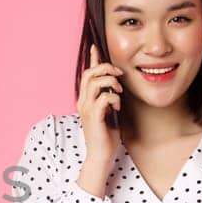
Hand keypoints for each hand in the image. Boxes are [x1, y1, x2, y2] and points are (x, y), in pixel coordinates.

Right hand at [75, 44, 123, 163]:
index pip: (87, 73)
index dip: (91, 59)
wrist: (100, 155)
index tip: (95, 47)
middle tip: (119, 74)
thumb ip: (109, 97)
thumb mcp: (108, 111)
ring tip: (119, 92)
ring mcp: (86, 108)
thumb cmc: (106, 135)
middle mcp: (83, 101)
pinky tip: (117, 107)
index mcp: (85, 99)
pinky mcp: (93, 116)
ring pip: (95, 82)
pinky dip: (114, 99)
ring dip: (110, 82)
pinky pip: (104, 98)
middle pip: (89, 73)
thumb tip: (116, 85)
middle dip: (105, 68)